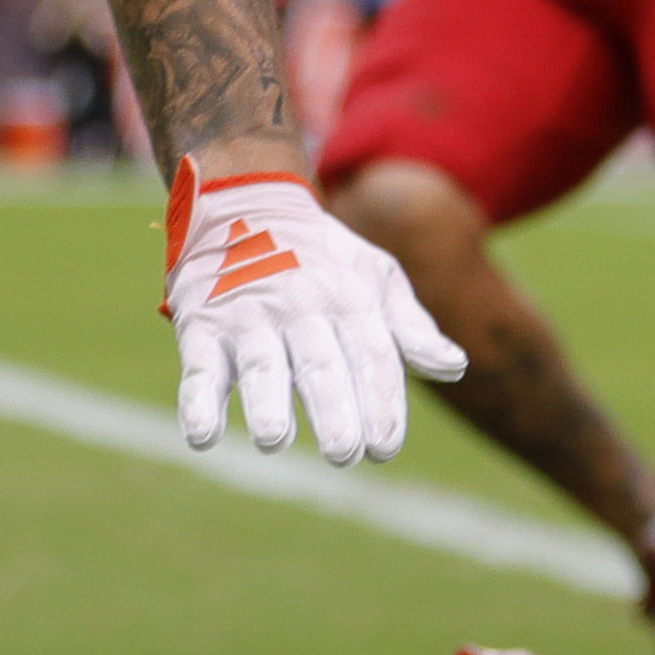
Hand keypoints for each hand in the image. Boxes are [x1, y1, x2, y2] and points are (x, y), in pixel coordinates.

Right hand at [164, 166, 465, 464]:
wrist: (245, 200)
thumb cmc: (320, 255)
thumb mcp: (375, 275)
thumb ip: (411, 327)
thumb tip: (455, 367)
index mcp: (349, 298)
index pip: (371, 356)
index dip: (381, 402)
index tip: (386, 448)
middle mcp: (301, 305)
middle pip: (320, 363)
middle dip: (334, 409)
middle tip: (344, 454)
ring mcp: (249, 315)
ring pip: (261, 364)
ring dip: (266, 403)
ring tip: (275, 439)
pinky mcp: (202, 323)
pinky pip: (200, 365)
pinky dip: (198, 401)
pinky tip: (204, 434)